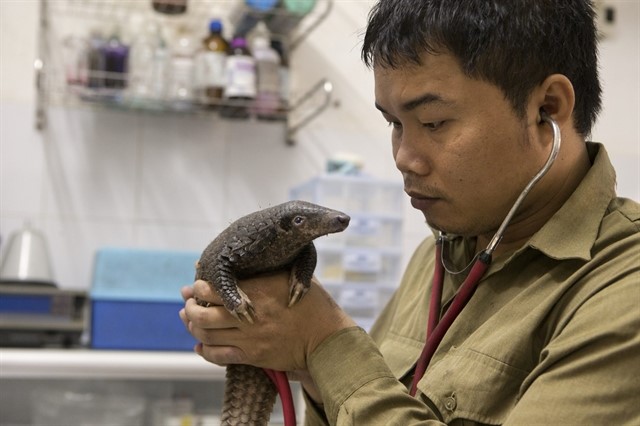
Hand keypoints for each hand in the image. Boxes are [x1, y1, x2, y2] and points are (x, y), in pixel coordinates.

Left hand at [179, 271, 355, 373]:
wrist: (326, 338)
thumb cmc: (312, 303)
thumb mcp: (292, 277)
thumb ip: (268, 270)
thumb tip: (246, 260)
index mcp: (258, 291)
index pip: (214, 288)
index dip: (198, 287)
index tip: (196, 285)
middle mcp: (249, 314)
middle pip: (203, 314)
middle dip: (190, 308)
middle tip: (188, 304)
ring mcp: (250, 338)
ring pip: (207, 335)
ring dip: (193, 327)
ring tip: (191, 320)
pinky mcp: (253, 356)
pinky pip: (219, 356)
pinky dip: (205, 350)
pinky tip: (201, 344)